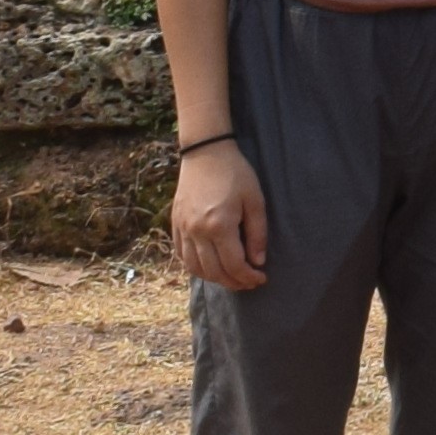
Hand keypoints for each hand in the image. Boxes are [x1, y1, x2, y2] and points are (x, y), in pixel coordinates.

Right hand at [174, 140, 269, 289]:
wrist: (205, 152)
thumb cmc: (235, 173)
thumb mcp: (255, 200)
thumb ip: (257, 234)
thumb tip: (258, 262)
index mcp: (219, 226)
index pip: (234, 265)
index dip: (248, 277)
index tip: (261, 278)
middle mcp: (197, 232)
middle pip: (214, 271)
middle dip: (233, 282)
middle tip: (248, 282)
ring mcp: (183, 229)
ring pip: (195, 268)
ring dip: (214, 278)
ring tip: (230, 277)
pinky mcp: (174, 224)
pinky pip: (182, 255)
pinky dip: (195, 266)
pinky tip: (209, 266)